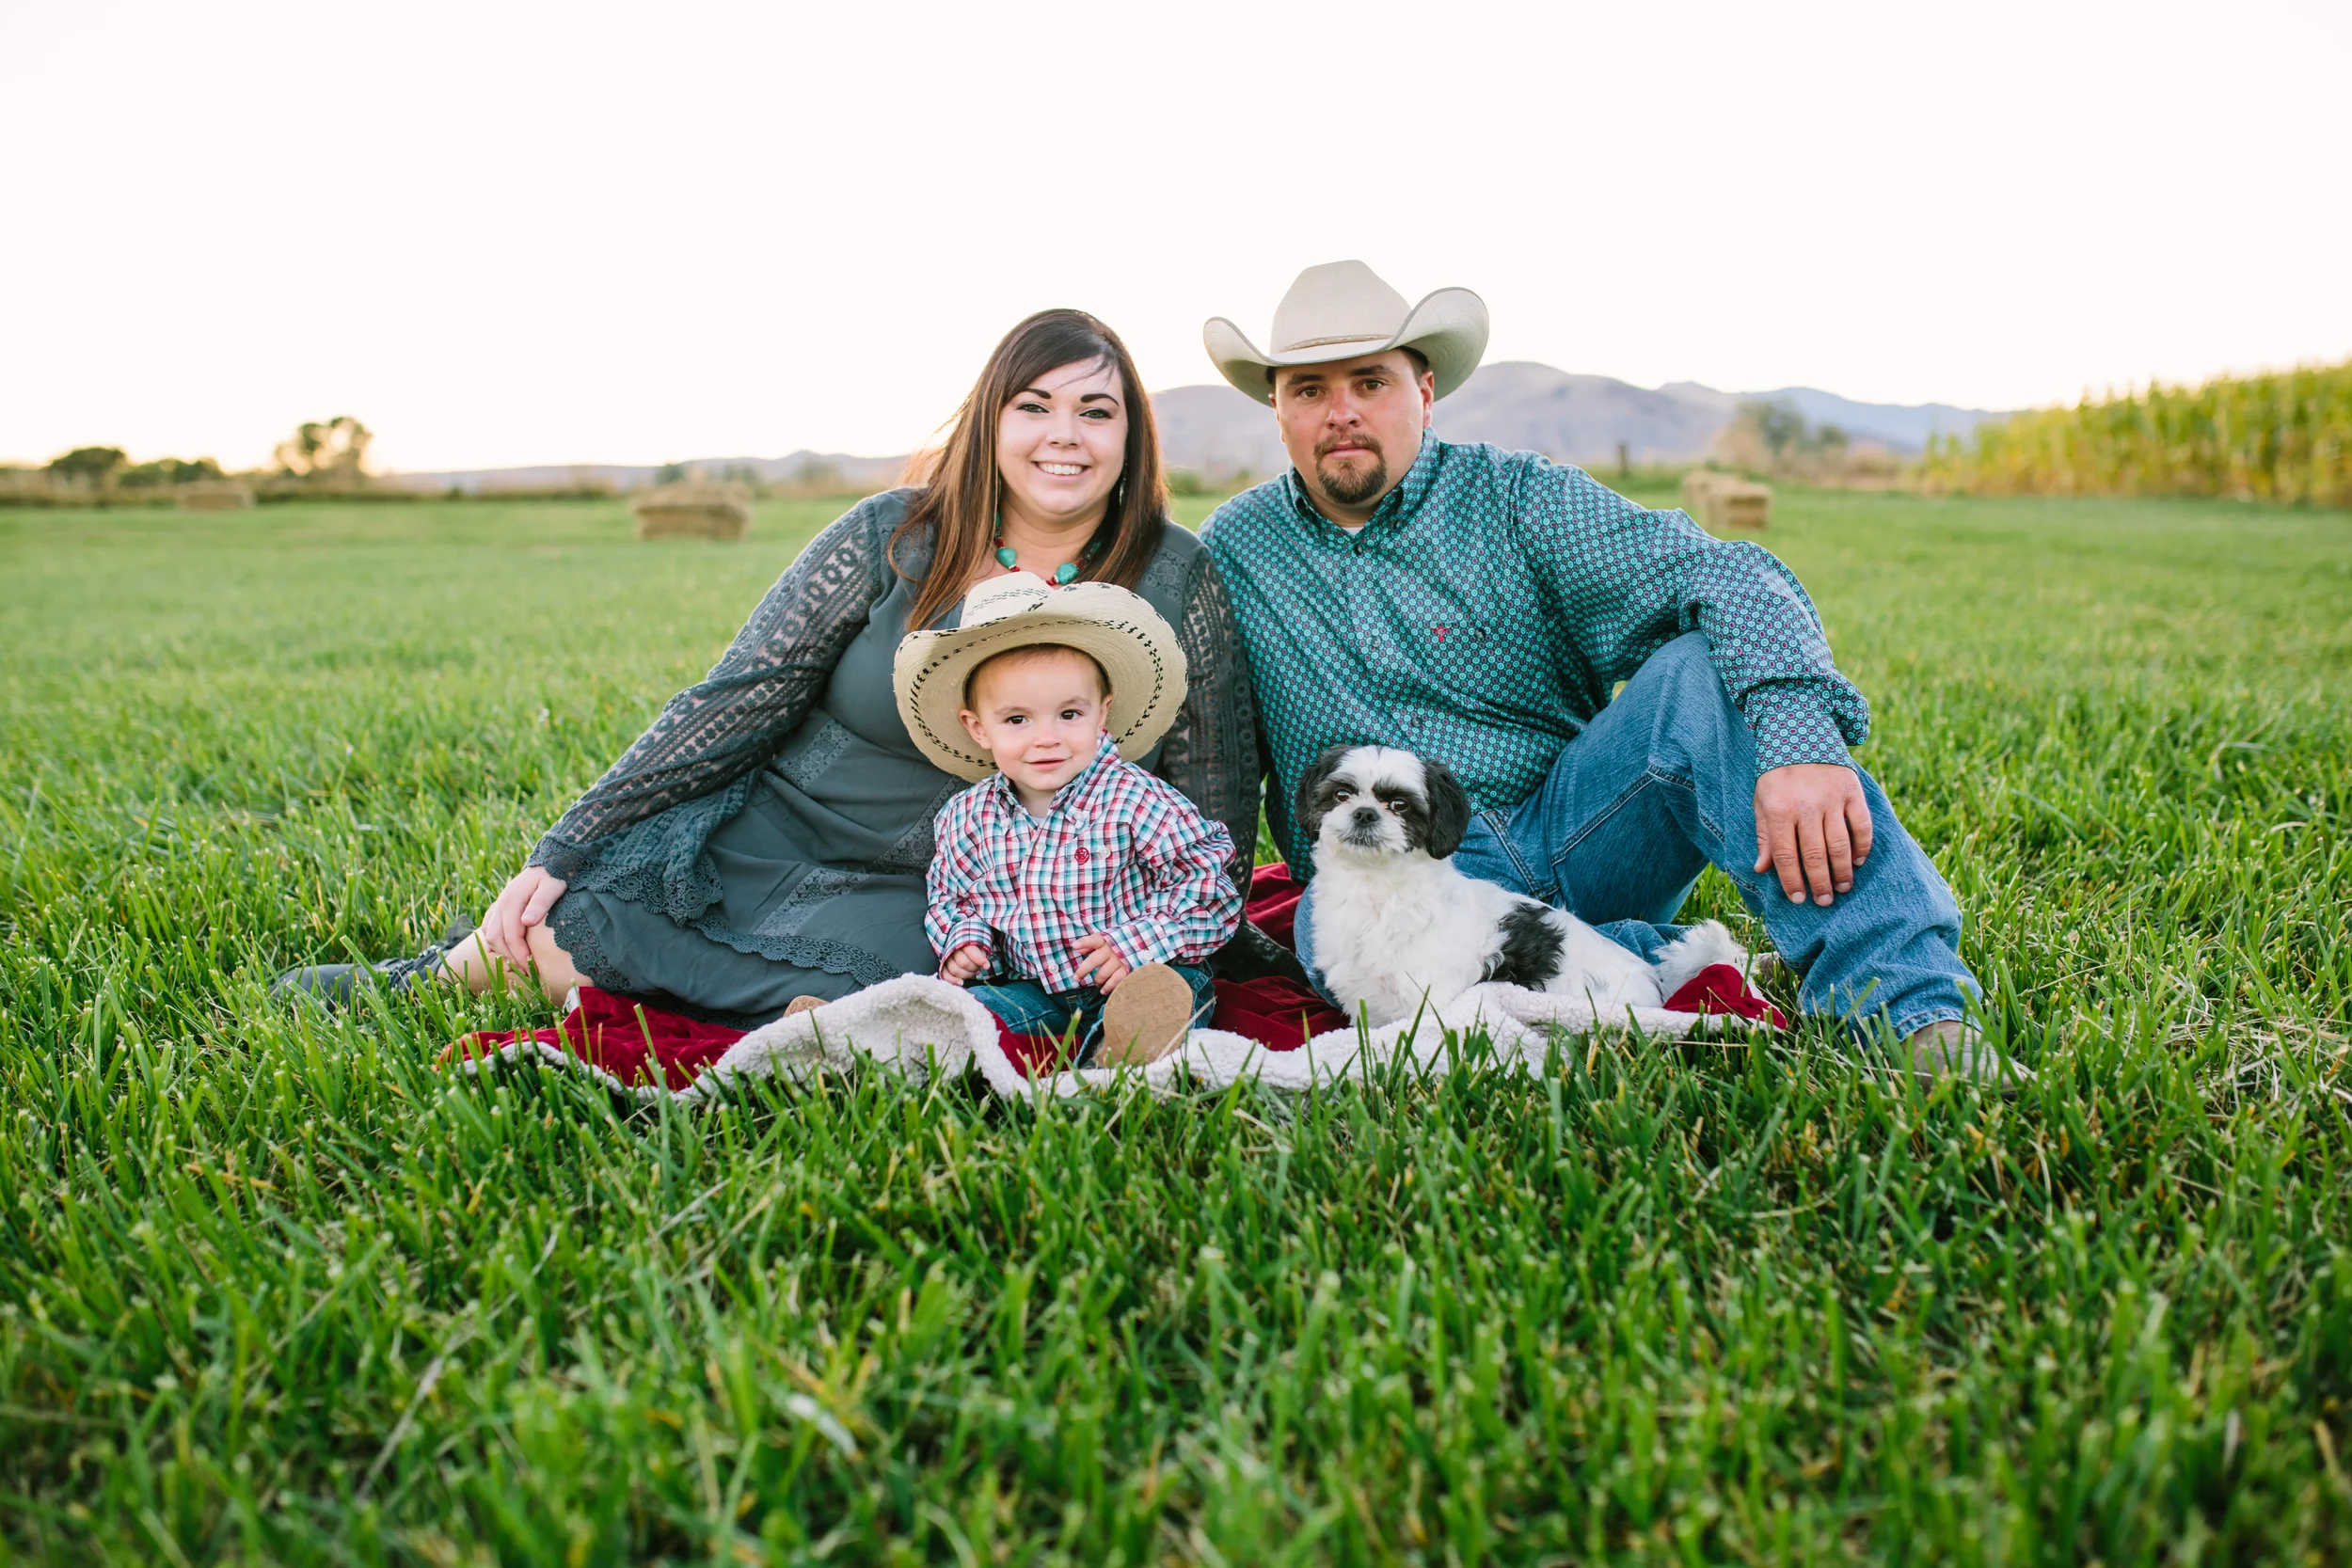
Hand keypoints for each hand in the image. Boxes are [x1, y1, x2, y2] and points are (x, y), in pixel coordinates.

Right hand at [480, 865, 566, 965]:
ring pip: (489, 934)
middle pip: (495, 938)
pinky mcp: (501, 906)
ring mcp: (499, 904)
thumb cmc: (556, 874)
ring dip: (501, 951)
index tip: (531, 969)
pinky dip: (495, 941)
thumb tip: (526, 922)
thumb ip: (540, 903)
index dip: (519, 955)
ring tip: (519, 963)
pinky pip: (489, 927)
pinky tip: (507, 951)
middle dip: (510, 957)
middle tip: (528, 971)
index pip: (510, 936)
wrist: (552, 860)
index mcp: (512, 901)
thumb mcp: (553, 887)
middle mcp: (501, 903)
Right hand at [939, 944, 989, 984]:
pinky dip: (953, 980)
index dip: (980, 960)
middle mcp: (952, 950)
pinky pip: (946, 975)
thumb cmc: (972, 946)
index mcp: (962, 942)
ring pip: (955, 971)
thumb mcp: (979, 945)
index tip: (987, 966)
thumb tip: (985, 965)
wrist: (959, 943)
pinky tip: (961, 982)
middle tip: (978, 968)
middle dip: (974, 968)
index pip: (971, 952)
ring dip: (967, 975)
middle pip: (964, 963)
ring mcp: (946, 959)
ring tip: (973, 972)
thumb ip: (981, 953)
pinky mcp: (943, 966)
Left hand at [1072, 933, 1132, 992]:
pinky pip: (1116, 980)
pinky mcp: (1127, 969)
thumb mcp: (1102, 942)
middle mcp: (1112, 949)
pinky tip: (1103, 990)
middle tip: (1076, 978)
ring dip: (1097, 980)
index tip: (1075, 946)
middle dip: (1083, 970)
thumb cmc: (1113, 946)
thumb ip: (1089, 944)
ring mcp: (1119, 959)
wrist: (1136, 945)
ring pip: (1103, 973)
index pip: (1094, 940)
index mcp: (1104, 941)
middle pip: (1094, 961)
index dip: (1084, 943)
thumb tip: (1078, 948)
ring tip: (1096, 983)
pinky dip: (1108, 986)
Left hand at [1753, 763, 1872, 906]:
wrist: (1799, 732)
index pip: (1786, 855)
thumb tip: (1762, 869)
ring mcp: (1832, 798)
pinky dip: (1862, 846)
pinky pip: (1862, 825)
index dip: (1792, 881)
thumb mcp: (1762, 802)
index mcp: (1779, 810)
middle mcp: (1806, 806)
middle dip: (1820, 883)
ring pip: (1840, 845)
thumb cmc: (1776, 775)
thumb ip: (1764, 836)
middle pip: (1815, 855)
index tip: (1799, 899)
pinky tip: (1858, 861)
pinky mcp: (1852, 791)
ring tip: (1842, 887)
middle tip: (1824, 901)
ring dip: (1842, 871)